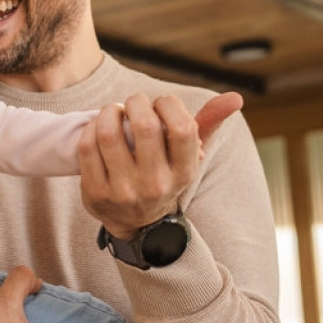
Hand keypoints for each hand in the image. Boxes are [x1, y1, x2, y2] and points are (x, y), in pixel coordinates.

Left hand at [79, 92, 242, 239]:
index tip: (161, 104)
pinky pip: (87, 147)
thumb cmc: (166, 175)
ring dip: (109, 111)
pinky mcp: (95, 194)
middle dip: (136, 101)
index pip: (183, 128)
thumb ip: (209, 122)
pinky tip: (98, 127)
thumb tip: (235, 96)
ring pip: (109, 133)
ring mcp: (123, 192)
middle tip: (134, 103)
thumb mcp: (189, 156)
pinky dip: (91, 128)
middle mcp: (155, 184)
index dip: (169, 104)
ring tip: (114, 111)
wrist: (139, 225)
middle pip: (144, 125)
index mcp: (183, 172)